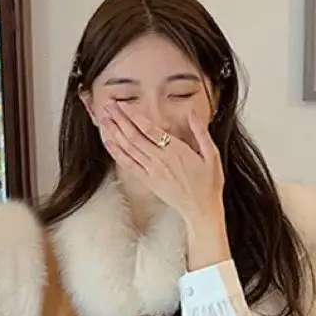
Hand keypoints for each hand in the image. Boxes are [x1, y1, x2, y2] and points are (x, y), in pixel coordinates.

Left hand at [100, 102, 224, 227]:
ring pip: (128, 148)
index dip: (134, 115)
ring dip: (114, 133)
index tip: (123, 104)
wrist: (201, 210)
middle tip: (108, 106)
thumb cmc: (208, 184)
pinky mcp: (147, 181)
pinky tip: (109, 142)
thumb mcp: (212, 154)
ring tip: (104, 119)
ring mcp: (151, 171)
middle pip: (134, 136)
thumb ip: (200, 132)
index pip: (149, 129)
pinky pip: (128, 164)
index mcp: (175, 151)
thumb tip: (191, 112)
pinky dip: (117, 152)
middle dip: (119, 119)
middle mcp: (160, 160)